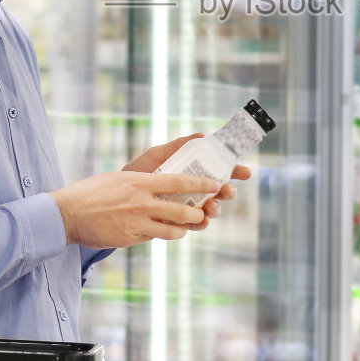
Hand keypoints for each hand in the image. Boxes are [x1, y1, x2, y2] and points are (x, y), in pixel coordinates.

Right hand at [50, 169, 218, 248]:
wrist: (66, 213)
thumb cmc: (92, 192)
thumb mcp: (120, 179)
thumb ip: (142, 183)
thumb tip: (160, 185)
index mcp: (140, 182)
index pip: (179, 182)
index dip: (201, 185)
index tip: (216, 184)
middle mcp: (141, 202)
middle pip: (182, 211)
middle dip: (198, 213)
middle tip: (203, 212)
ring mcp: (136, 223)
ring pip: (172, 230)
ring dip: (183, 229)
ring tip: (185, 227)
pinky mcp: (130, 239)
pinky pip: (153, 238)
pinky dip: (161, 235)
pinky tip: (161, 232)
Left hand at [121, 133, 252, 228]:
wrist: (114, 197)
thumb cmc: (136, 173)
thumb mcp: (156, 156)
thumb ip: (177, 147)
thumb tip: (201, 136)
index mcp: (192, 172)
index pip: (219, 171)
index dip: (235, 171)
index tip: (245, 172)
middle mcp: (194, 191)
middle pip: (220, 192)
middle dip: (228, 191)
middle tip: (227, 190)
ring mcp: (187, 207)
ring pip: (211, 210)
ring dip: (216, 209)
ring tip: (211, 207)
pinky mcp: (177, 223)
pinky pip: (193, 225)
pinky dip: (199, 223)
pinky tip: (199, 220)